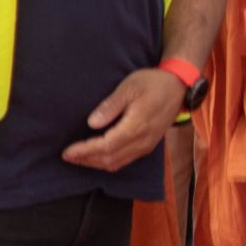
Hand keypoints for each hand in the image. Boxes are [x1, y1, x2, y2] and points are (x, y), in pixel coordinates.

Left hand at [63, 67, 184, 170]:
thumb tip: (92, 123)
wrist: (178, 86)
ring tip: (78, 158)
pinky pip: (125, 160)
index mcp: (136, 126)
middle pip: (109, 159)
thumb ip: (110, 106)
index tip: (67, 151)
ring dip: (96, 163)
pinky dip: (108, 161)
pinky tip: (98, 156)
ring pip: (117, 162)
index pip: (105, 146)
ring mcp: (146, 145)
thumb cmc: (153, 82)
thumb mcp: (129, 87)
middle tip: (67, 156)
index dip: (85, 151)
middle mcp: (142, 141)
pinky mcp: (148, 145)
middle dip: (86, 159)